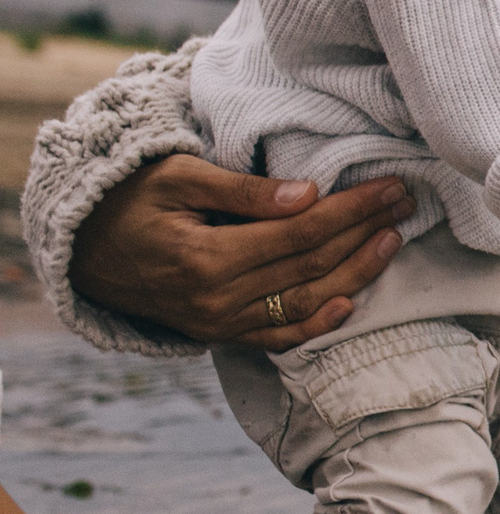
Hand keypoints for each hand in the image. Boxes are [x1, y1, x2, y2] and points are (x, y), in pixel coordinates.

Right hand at [70, 155, 411, 349]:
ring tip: (393, 240)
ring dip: (356, 274)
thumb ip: (242, 190)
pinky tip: (353, 301)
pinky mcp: (219, 334)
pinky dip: (318, 324)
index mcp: (206, 258)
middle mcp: (216, 299)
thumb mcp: (176, 178)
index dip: (351, 210)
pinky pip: (277, 335)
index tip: (390, 187)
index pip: (300, 234)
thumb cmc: (129, 200)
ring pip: (305, 303)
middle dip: (364, 232)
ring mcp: (218, 323)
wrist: (80, 251)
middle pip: (311, 266)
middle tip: (405, 203)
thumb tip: (308, 195)